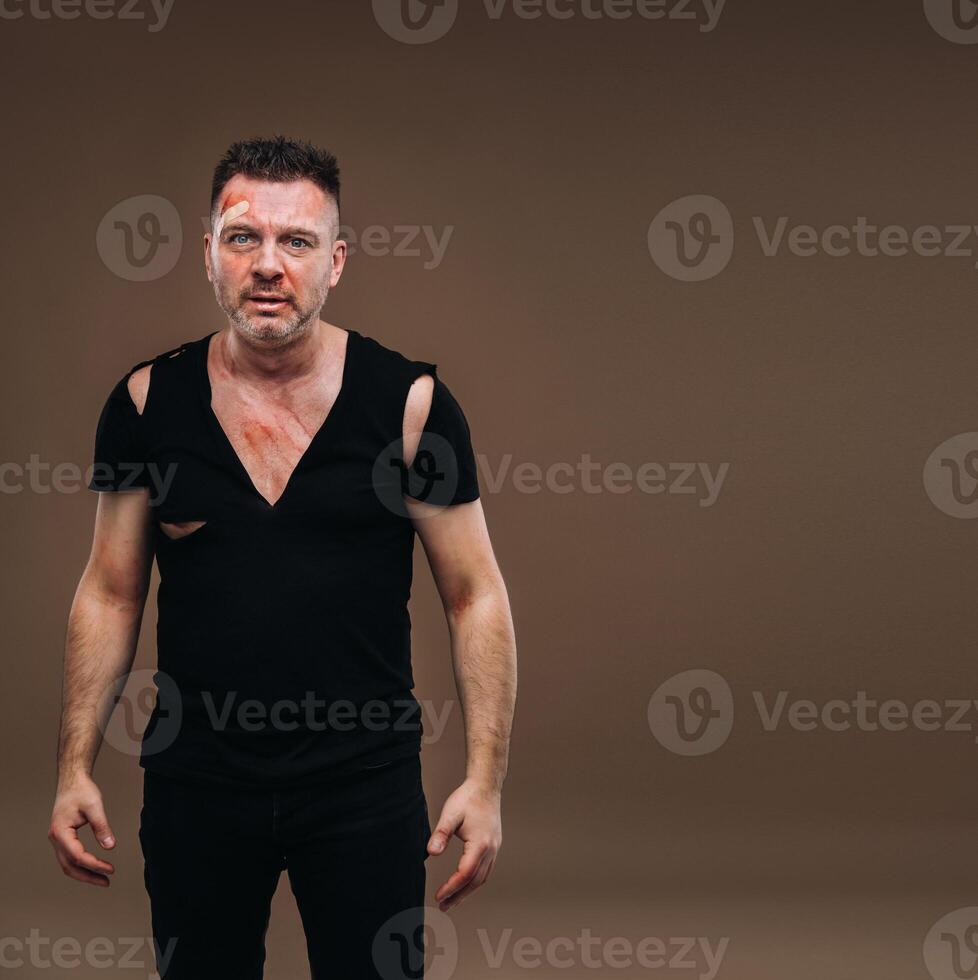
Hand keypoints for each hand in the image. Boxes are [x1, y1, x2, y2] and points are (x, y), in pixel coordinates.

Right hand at [48, 775, 115, 886]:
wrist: (72, 781)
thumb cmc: (82, 791)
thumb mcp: (94, 806)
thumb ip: (102, 826)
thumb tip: (110, 846)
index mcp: (60, 832)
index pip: (78, 856)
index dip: (95, 864)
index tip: (111, 869)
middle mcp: (55, 839)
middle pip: (69, 866)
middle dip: (88, 876)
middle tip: (106, 882)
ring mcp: (57, 840)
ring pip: (67, 864)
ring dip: (84, 873)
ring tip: (102, 878)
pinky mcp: (62, 838)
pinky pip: (69, 857)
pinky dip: (81, 865)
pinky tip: (93, 866)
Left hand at [427, 779, 501, 911]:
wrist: (486, 786)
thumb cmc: (468, 798)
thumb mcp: (450, 814)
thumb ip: (441, 833)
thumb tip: (430, 853)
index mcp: (481, 843)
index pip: (465, 873)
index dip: (451, 887)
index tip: (438, 896)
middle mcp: (491, 849)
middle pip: (475, 881)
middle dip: (459, 895)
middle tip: (443, 906)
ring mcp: (495, 848)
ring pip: (482, 877)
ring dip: (467, 891)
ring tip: (452, 900)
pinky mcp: (494, 845)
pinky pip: (486, 870)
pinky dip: (475, 881)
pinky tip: (465, 883)